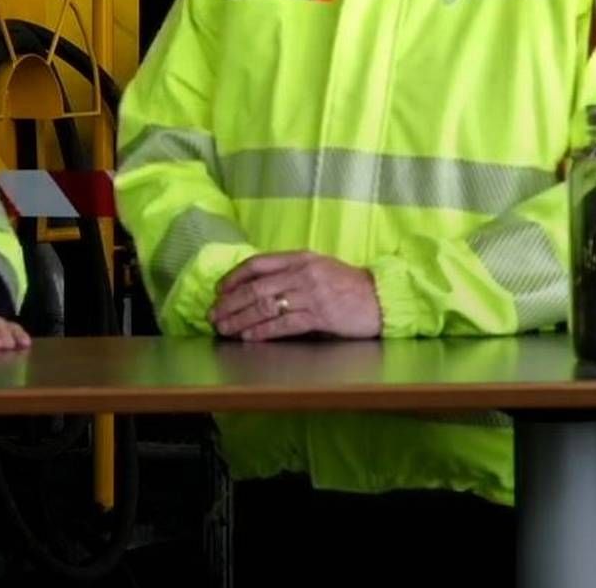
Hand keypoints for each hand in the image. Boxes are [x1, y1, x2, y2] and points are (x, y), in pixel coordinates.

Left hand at [210, 251, 381, 340]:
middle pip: (256, 288)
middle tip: (213, 316)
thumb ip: (290, 272)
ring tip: (224, 329)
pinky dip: (263, 332)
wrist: (381, 297)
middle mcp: (303, 273)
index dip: (233, 277)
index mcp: (300, 258)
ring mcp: (312, 294)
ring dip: (240, 320)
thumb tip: (254, 286)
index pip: (258, 264)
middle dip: (230, 303)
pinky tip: (249, 338)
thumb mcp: (318, 267)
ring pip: (266, 307)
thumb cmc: (347, 284)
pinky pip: (284, 324)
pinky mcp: (321, 316)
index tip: (218, 290)